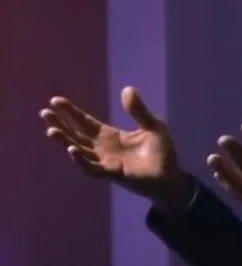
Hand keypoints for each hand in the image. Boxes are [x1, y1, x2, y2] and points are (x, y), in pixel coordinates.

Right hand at [40, 86, 189, 208]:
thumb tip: (127, 89)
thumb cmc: (161, 153)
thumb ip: (138, 110)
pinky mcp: (112, 174)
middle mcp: (103, 149)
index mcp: (110, 136)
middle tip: (45, 113)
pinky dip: (81, 160)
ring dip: (64, 141)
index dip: (71, 112)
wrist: (171, 177)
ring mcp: (106, 162)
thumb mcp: (152, 125)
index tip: (56, 101)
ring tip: (51, 130)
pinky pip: (92, 168)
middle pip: (76, 135)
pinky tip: (71, 149)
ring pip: (78, 151)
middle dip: (60, 124)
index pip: (85, 122)